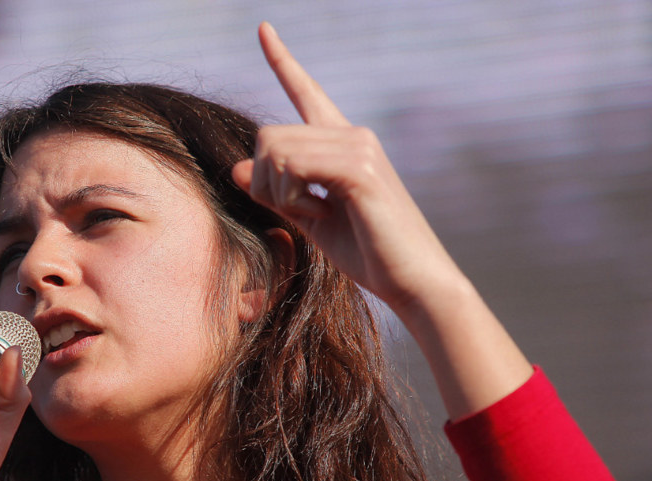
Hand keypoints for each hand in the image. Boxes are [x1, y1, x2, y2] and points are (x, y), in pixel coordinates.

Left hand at [232, 22, 465, 312]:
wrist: (412, 281)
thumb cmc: (369, 254)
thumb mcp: (310, 220)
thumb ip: (277, 192)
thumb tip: (239, 167)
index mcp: (342, 143)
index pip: (306, 92)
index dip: (282, 61)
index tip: (263, 29)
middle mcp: (352, 134)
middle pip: (269, 135)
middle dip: (265, 183)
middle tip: (295, 212)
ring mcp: (358, 147)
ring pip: (276, 150)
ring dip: (278, 194)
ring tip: (312, 215)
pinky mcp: (359, 169)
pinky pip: (294, 168)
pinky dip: (292, 198)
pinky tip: (319, 214)